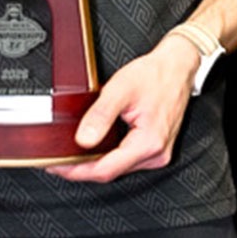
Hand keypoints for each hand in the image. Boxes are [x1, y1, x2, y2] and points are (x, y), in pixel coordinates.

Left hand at [47, 33, 197, 182]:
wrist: (177, 66)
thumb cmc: (155, 74)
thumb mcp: (121, 89)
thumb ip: (100, 115)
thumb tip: (83, 140)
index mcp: (149, 142)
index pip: (106, 169)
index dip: (78, 170)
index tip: (58, 166)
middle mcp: (156, 154)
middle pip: (111, 171)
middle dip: (83, 167)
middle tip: (59, 159)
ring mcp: (158, 153)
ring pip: (118, 167)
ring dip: (95, 162)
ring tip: (73, 154)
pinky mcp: (156, 148)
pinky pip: (127, 159)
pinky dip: (109, 155)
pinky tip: (95, 147)